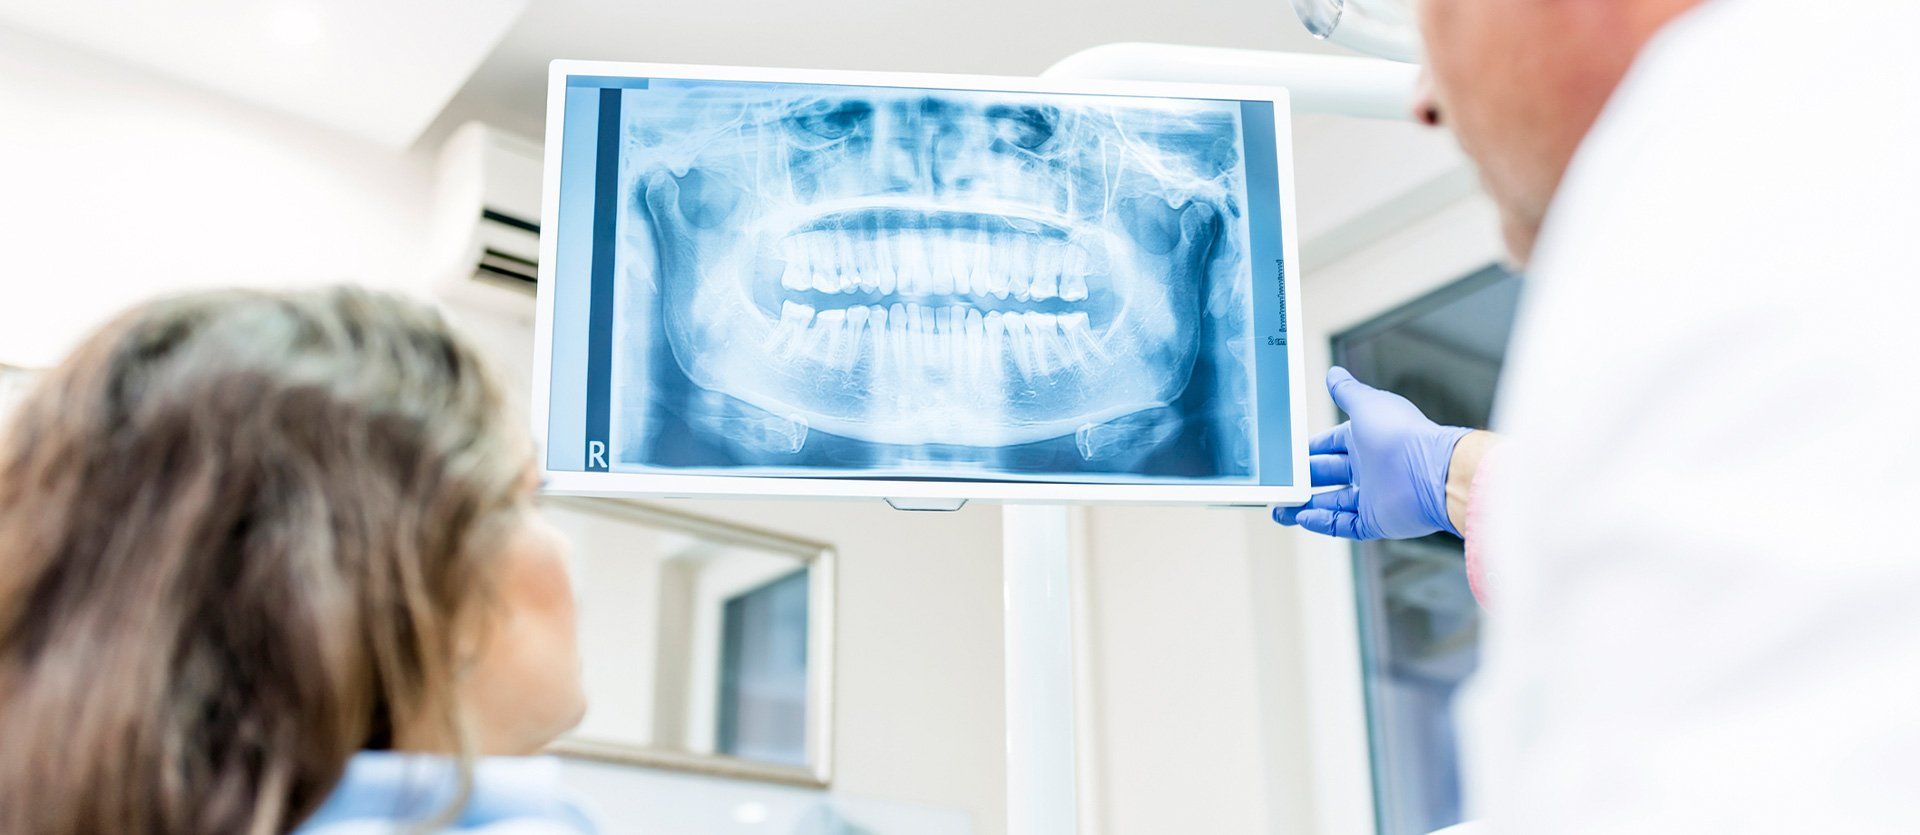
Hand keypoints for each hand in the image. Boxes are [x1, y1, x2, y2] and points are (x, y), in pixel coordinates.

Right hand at [1273, 367, 1472, 539]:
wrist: (1432, 473)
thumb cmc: (1401, 433)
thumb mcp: (1366, 404)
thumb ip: (1347, 391)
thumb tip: (1334, 373)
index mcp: (1366, 439)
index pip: (1332, 444)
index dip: (1310, 449)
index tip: (1288, 456)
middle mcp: (1369, 468)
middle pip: (1328, 475)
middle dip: (1303, 481)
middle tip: (1279, 485)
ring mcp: (1373, 495)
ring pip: (1332, 503)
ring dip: (1306, 506)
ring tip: (1280, 510)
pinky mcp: (1376, 520)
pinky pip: (1344, 524)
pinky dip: (1323, 523)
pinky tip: (1303, 518)